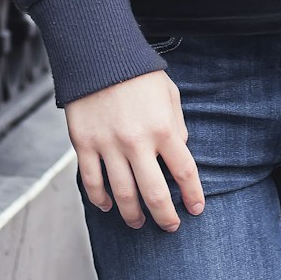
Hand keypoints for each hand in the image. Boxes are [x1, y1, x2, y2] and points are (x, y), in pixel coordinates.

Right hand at [66, 70, 204, 231]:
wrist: (98, 53)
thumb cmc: (137, 71)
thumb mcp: (169, 92)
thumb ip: (177, 123)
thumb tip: (180, 150)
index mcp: (163, 127)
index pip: (185, 172)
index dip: (193, 195)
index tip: (196, 209)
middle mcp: (138, 141)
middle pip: (155, 194)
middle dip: (165, 217)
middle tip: (170, 226)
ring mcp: (109, 145)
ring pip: (123, 195)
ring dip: (133, 215)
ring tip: (138, 222)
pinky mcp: (85, 144)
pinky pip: (92, 183)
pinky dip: (101, 201)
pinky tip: (109, 206)